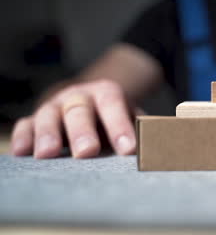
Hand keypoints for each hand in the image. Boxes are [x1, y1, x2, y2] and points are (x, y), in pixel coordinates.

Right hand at [10, 79, 136, 158]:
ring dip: (48, 134)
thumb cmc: (114, 117)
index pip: (113, 106)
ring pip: (49, 116)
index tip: (128, 149)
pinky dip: (24, 136)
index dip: (120, 126)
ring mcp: (55, 106)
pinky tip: (22, 152)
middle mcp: (79, 97)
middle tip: (87, 152)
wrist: (89, 100)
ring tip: (48, 154)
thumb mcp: (131, 116)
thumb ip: (143, 128)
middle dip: (82, 131)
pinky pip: (26, 124)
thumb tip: (161, 145)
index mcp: (106, 93)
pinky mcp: (36, 118)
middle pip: (79, 110)